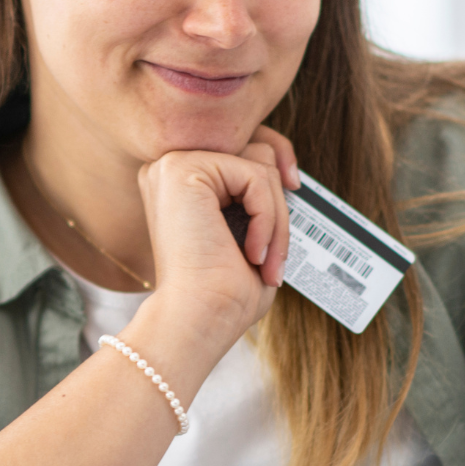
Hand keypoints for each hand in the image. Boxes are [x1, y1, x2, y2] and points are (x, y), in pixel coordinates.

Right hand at [135, 124, 299, 348]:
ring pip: (259, 164)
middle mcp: (169, 167)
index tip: (295, 189)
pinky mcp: (184, 169)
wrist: (198, 319)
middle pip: (254, 145)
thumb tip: (283, 169)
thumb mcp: (248, 230)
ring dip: (275, 217)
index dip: (277, 162)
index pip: (241, 146)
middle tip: (275, 252)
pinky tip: (252, 251)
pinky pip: (255, 176)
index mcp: (180, 182)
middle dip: (279, 198)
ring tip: (264, 260)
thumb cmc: (223, 292)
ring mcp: (173, 164)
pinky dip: (267, 217)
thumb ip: (258, 193)